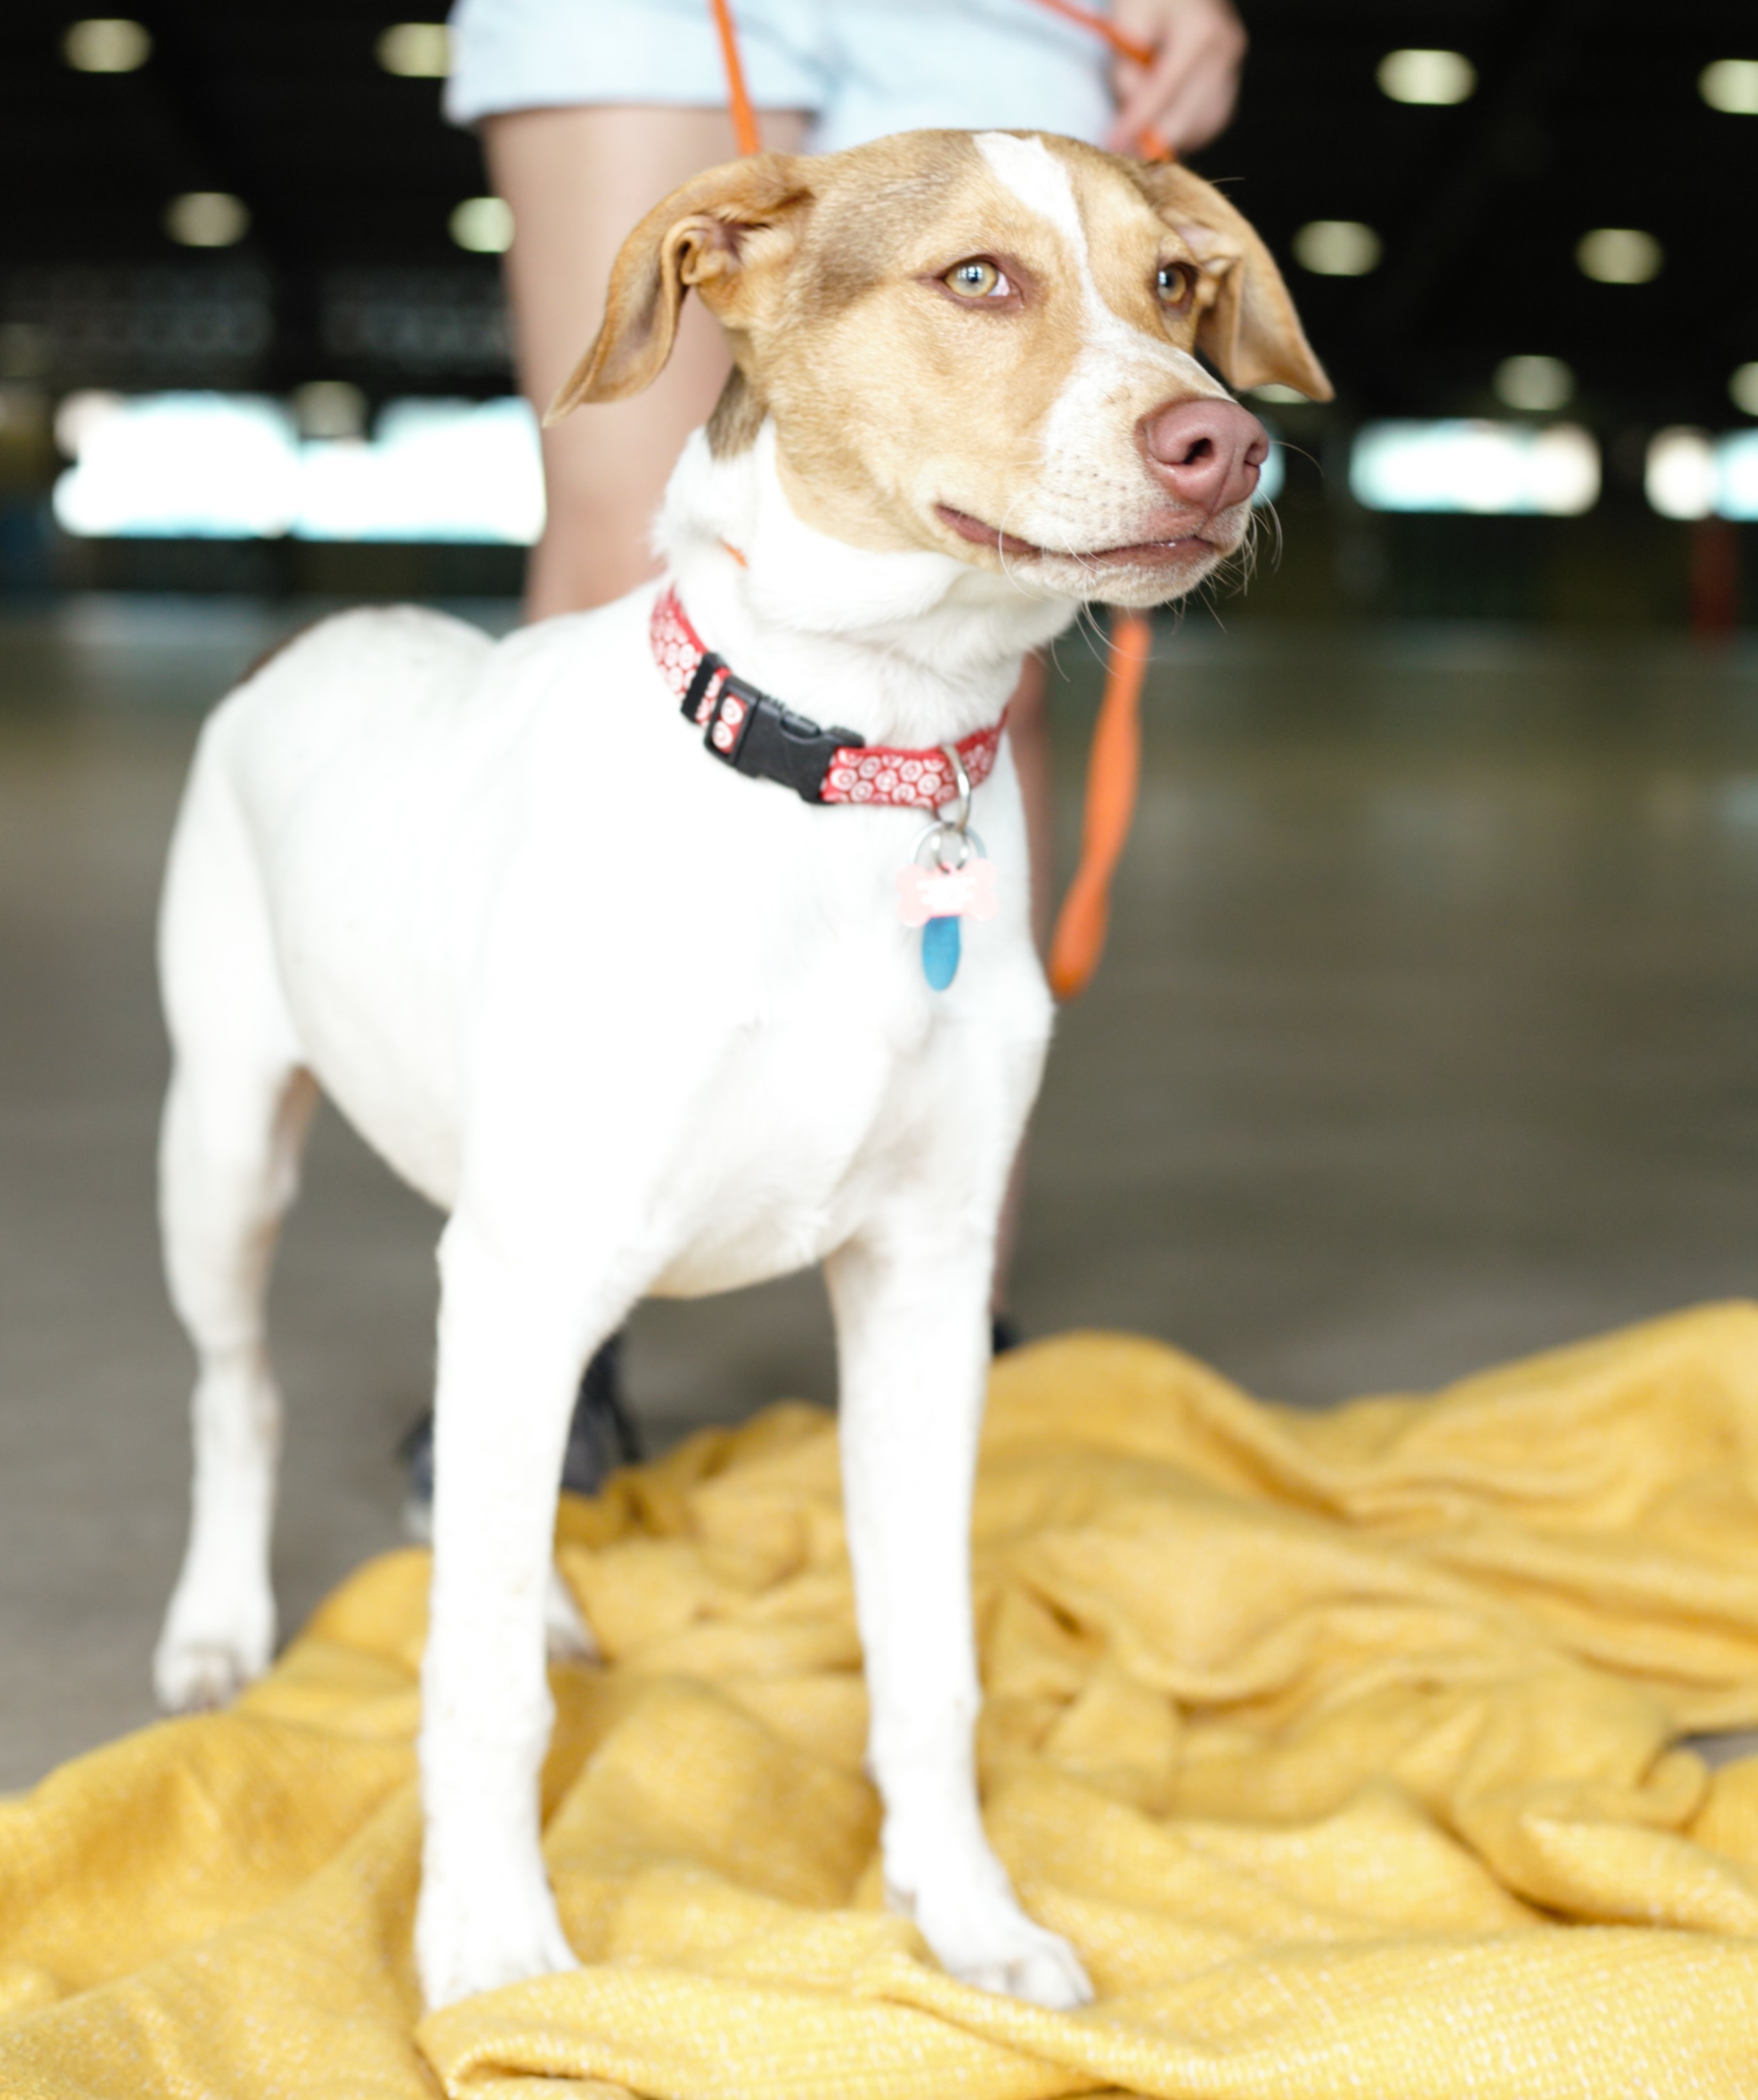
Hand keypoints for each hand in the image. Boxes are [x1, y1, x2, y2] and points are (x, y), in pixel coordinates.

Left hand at [1105, 0, 1246, 156]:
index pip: (1166, 89)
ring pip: (1202, 126)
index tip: (1113, 144)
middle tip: (1121, 148)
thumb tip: (1132, 116)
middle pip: (1188, 115)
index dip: (1138, 121)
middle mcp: (1225, 50)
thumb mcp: (1128, 19)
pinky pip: (1211, 122)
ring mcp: (1234, 67)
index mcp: (1201, 30)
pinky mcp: (1232, 82)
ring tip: (1140, 132)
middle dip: (1153, 137)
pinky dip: (1187, 133)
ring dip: (1171, 137)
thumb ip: (1127, 67)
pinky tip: (1164, 126)